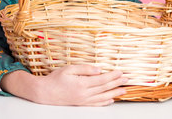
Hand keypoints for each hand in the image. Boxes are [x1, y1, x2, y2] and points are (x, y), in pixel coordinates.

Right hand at [1, 65, 127, 105]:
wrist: (45, 92)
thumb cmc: (55, 79)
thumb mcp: (69, 69)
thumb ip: (85, 69)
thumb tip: (99, 70)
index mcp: (82, 83)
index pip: (102, 79)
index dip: (113, 75)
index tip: (121, 71)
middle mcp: (84, 93)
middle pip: (105, 88)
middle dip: (117, 83)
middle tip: (126, 79)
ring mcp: (83, 100)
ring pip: (103, 97)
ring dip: (114, 92)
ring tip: (124, 90)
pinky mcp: (81, 103)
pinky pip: (96, 104)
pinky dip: (105, 102)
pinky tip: (111, 99)